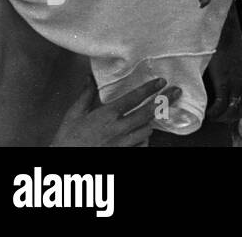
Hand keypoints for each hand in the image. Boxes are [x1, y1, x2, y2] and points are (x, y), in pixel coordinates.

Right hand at [51, 78, 179, 146]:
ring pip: (147, 131)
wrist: (64, 165)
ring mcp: (122, 145)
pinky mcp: (124, 155)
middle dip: (164, 101)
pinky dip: (143, 140)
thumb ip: (86, 95)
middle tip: (176, 92)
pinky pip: (142, 146)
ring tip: (151, 116)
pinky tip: (140, 136)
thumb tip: (90, 76)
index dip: (150, 89)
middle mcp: (117, 130)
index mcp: (105, 116)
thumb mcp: (73, 115)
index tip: (161, 81)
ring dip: (150, 123)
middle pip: (147, 113)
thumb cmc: (66, 141)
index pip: (133, 98)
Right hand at [205, 30, 241, 123]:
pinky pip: (220, 106)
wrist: (225, 36)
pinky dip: (213, 112)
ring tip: (211, 115)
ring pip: (231, 111)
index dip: (240, 113)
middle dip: (228, 118)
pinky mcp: (225, 82)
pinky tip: (207, 113)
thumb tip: (233, 96)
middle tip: (217, 117)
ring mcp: (238, 84)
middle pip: (241, 111)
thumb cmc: (231, 50)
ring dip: (220, 117)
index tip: (229, 114)